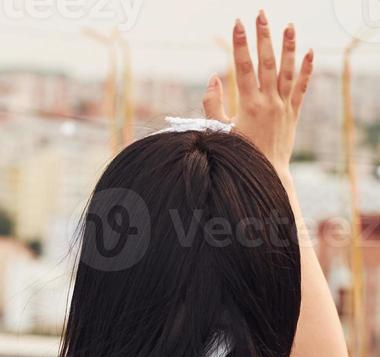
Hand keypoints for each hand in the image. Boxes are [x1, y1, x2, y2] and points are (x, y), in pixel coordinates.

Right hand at [204, 13, 312, 172]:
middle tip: (261, 15)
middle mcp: (270, 102)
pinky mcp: (293, 113)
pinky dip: (305, 69)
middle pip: (267, 63)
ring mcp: (284, 107)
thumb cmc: (237, 155)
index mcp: (249, 105)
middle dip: (263, 37)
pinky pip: (301, 87)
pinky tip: (309, 52)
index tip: (237, 25)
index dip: (239, 45)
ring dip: (288, 47)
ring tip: (289, 25)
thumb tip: (213, 78)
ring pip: (287, 71)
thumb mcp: (218, 131)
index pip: (244, 68)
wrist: (265, 174)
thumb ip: (213, 104)